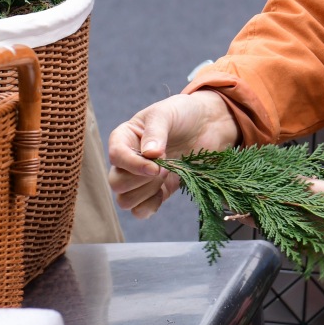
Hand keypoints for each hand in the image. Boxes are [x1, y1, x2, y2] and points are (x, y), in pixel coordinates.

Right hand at [107, 91, 240, 218]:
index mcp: (124, 138)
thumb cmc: (183, 113)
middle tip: (164, 169)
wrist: (208, 125)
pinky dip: (149, 207)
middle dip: (140, 180)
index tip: (156, 166)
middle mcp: (128, 160)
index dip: (132, 165)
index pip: (115, 156)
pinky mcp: (157, 191)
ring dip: (145, 193)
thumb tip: (149, 154)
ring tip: (166, 176)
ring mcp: (141, 178)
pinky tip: (163, 192)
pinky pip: (140, 211)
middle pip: (116, 183)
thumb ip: (156, 132)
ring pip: (125, 200)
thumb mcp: (166, 113)